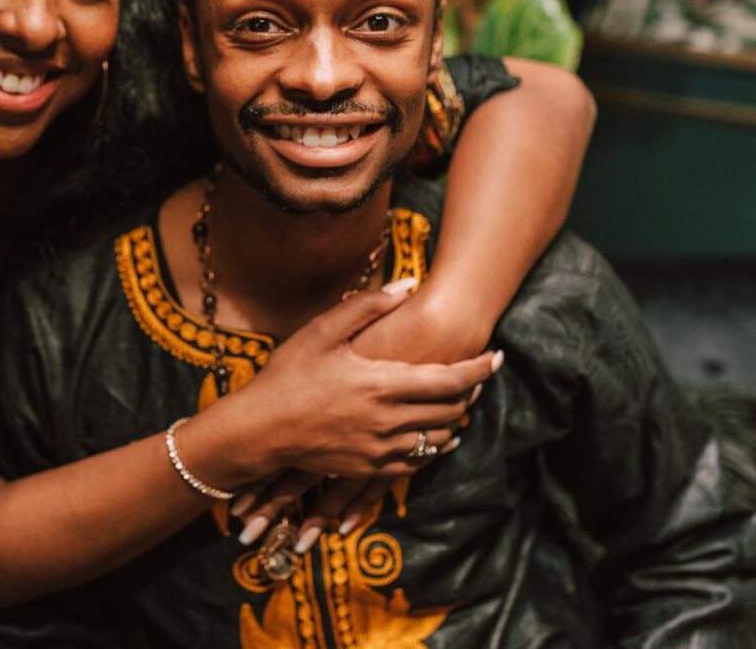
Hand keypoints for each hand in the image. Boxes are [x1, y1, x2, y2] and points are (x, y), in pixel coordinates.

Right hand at [219, 279, 497, 481]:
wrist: (259, 430)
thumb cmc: (288, 375)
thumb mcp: (322, 331)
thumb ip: (367, 306)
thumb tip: (407, 286)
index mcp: (381, 384)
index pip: (450, 379)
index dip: (479, 369)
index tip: (496, 357)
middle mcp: (388, 421)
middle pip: (451, 410)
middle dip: (470, 392)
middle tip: (476, 375)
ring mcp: (381, 449)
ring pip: (439, 438)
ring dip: (455, 419)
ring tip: (459, 402)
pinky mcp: (370, 469)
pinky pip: (418, 462)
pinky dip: (435, 446)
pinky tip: (438, 436)